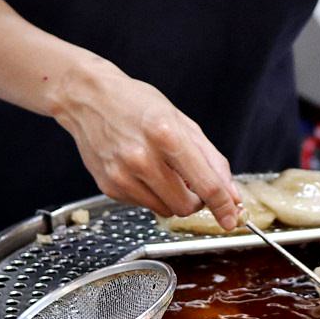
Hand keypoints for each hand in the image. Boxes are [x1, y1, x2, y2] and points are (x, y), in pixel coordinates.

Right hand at [53, 57, 241, 226]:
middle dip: (195, 200)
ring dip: (172, 198)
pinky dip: (151, 194)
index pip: (205, 184)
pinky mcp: (109, 187)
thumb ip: (211, 160)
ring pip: (166, 210)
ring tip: (161, 170)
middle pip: (186, 206)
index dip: (223, 206)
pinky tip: (140, 171)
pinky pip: (144, 205)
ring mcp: (122, 175)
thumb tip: (231, 195)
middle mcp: (142, 158)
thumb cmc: (137, 105)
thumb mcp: (182, 122)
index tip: (231, 219)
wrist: (88, 99)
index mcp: (167, 135)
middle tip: (190, 181)